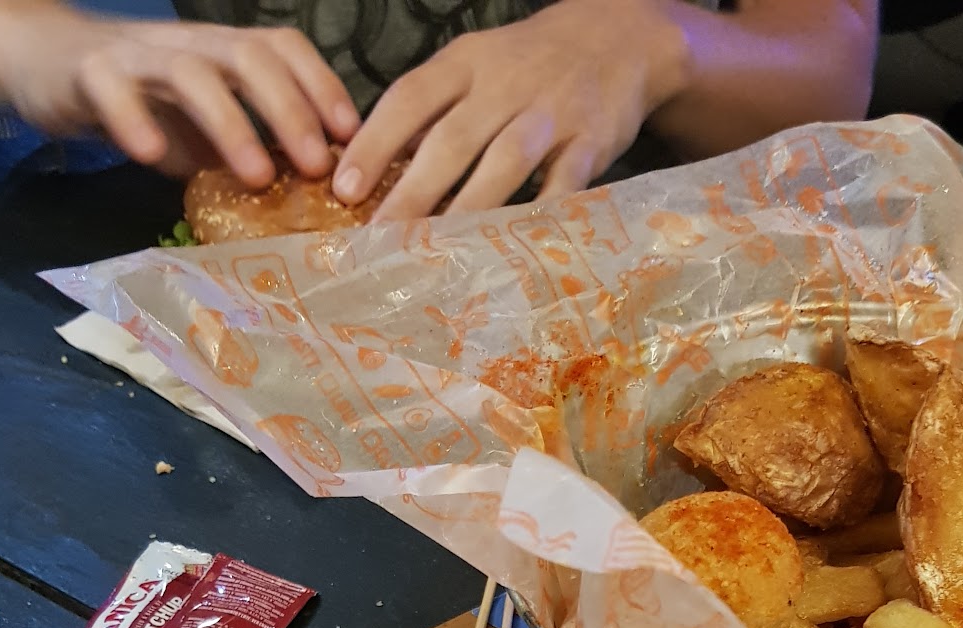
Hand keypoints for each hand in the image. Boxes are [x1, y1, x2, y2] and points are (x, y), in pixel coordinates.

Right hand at [0, 1, 358, 182]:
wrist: (50, 63)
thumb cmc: (141, 101)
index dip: (320, 85)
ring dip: (230, 123)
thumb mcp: (203, 128)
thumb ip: (248, 150)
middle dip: (289, 109)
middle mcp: (189, 45)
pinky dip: (133, 119)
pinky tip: (149, 158)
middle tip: (315, 166)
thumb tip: (309, 196)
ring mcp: (139, 56)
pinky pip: (113, 90)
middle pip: (248, 57)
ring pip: (191, 72)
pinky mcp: (90, 73)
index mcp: (222, 53)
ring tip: (255, 175)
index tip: (350, 136)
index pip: (281, 49)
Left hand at [333, 0, 683, 217]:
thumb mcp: (475, 67)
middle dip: (412, 193)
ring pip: (502, 164)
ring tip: (436, 254)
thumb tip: (377, 167)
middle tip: (379, 239)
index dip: (374, 143)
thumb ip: (431, 111)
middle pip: (451, 141)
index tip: (344, 189)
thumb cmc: (529, 65)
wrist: (618, 38)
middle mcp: (505, 86)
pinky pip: (562, 186)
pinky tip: (512, 250)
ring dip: (467, 211)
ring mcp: (550, 115)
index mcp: (466, 64)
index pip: (410, 99)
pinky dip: (539, 218)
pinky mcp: (590, 143)